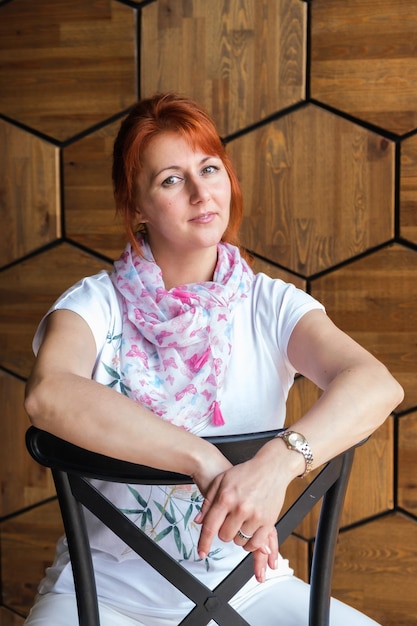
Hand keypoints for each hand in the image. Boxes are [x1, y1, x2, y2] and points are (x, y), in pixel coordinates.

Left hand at [194, 453, 288, 581]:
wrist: (271, 468)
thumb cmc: (246, 472)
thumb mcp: (221, 480)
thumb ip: (208, 501)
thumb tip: (198, 520)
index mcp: (226, 498)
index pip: (210, 526)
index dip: (204, 543)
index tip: (201, 553)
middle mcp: (240, 508)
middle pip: (224, 536)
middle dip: (224, 531)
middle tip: (229, 519)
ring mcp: (255, 515)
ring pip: (239, 541)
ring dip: (238, 535)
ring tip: (241, 521)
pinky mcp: (269, 521)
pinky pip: (255, 543)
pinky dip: (250, 543)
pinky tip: (249, 532)